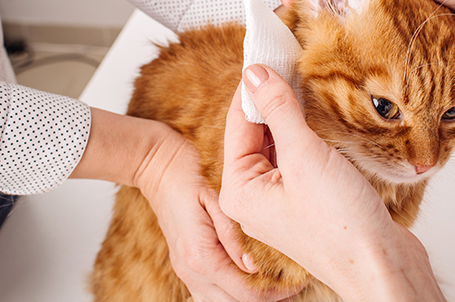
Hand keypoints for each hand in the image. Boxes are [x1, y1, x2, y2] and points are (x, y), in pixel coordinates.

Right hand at [73, 109, 295, 301]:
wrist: (158, 166)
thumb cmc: (189, 174)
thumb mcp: (216, 198)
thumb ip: (232, 236)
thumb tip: (253, 268)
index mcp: (201, 255)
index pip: (244, 293)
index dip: (275, 294)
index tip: (296, 285)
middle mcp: (190, 269)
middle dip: (265, 299)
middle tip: (291, 287)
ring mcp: (184, 269)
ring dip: (245, 298)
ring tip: (273, 286)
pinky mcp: (183, 263)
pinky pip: (208, 292)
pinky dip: (229, 292)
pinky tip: (247, 278)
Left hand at [220, 64, 445, 301]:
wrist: (381, 267)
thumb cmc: (340, 225)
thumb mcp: (304, 155)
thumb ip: (277, 110)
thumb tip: (255, 74)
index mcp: (239, 190)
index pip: (238, 124)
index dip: (252, 87)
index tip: (263, 56)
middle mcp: (254, 198)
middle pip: (256, 134)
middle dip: (271, 101)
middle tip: (285, 64)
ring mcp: (279, 201)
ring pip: (278, 146)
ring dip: (289, 117)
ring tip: (301, 84)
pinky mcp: (305, 202)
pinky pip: (296, 159)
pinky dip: (304, 137)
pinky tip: (317, 119)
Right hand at [318, 0, 454, 135]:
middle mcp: (397, 13)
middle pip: (349, 20)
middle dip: (318, 24)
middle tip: (289, 29)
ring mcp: (406, 42)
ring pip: (364, 48)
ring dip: (337, 52)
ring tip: (306, 53)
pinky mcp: (419, 68)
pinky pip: (388, 71)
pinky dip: (368, 73)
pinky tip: (343, 76)